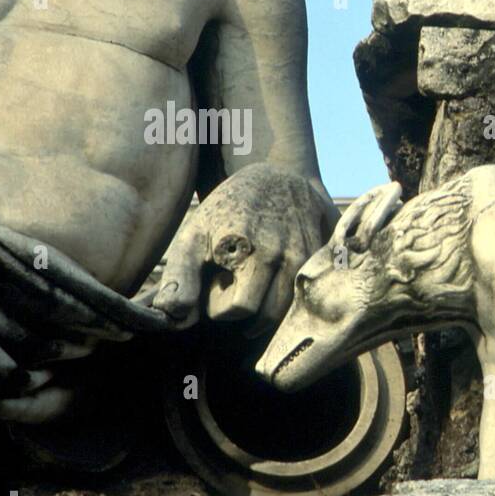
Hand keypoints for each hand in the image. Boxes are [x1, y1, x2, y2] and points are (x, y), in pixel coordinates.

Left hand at [141, 164, 335, 335]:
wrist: (277, 178)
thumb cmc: (227, 211)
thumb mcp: (193, 236)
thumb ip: (179, 279)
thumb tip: (173, 318)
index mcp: (246, 250)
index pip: (237, 309)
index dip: (220, 307)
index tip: (214, 288)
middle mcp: (281, 254)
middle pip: (265, 314)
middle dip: (244, 309)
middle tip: (232, 287)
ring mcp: (306, 256)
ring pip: (288, 309)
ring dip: (267, 309)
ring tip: (251, 287)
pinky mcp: (321, 258)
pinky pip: (305, 295)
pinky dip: (289, 300)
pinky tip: (275, 285)